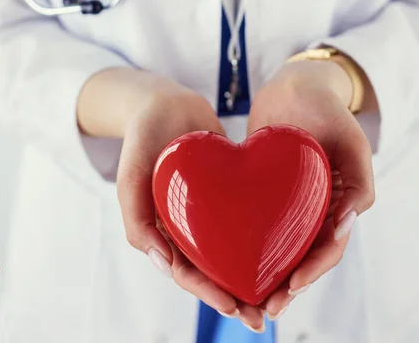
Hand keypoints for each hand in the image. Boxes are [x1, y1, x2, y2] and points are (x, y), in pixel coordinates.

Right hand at [78, 68, 264, 330]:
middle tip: (264, 315)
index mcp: (163, 231)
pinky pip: (247, 215)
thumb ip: (138, 221)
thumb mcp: (131, 177)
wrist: (165, 102)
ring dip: (253, 272)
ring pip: (232, 247)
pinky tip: (287, 242)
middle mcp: (188, 225)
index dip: (209, 293)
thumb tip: (165, 265)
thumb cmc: (141, 139)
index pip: (186, 271)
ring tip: (281, 290)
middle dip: (236, 295)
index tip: (235, 306)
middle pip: (213, 268)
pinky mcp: (229, 189)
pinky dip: (262, 233)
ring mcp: (209, 208)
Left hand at [248, 59, 374, 320]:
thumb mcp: (351, 139)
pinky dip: (247, 243)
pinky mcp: (262, 190)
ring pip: (279, 245)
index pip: (329, 246)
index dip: (314, 269)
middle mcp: (314, 207)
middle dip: (287, 283)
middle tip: (265, 306)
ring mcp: (288, 200)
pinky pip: (256, 222)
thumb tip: (348, 221)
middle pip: (303, 255)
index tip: (291, 284)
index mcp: (339, 202)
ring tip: (244, 294)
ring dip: (266, 272)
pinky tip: (225, 256)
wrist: (293, 84)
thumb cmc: (326, 107)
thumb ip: (360, 180)